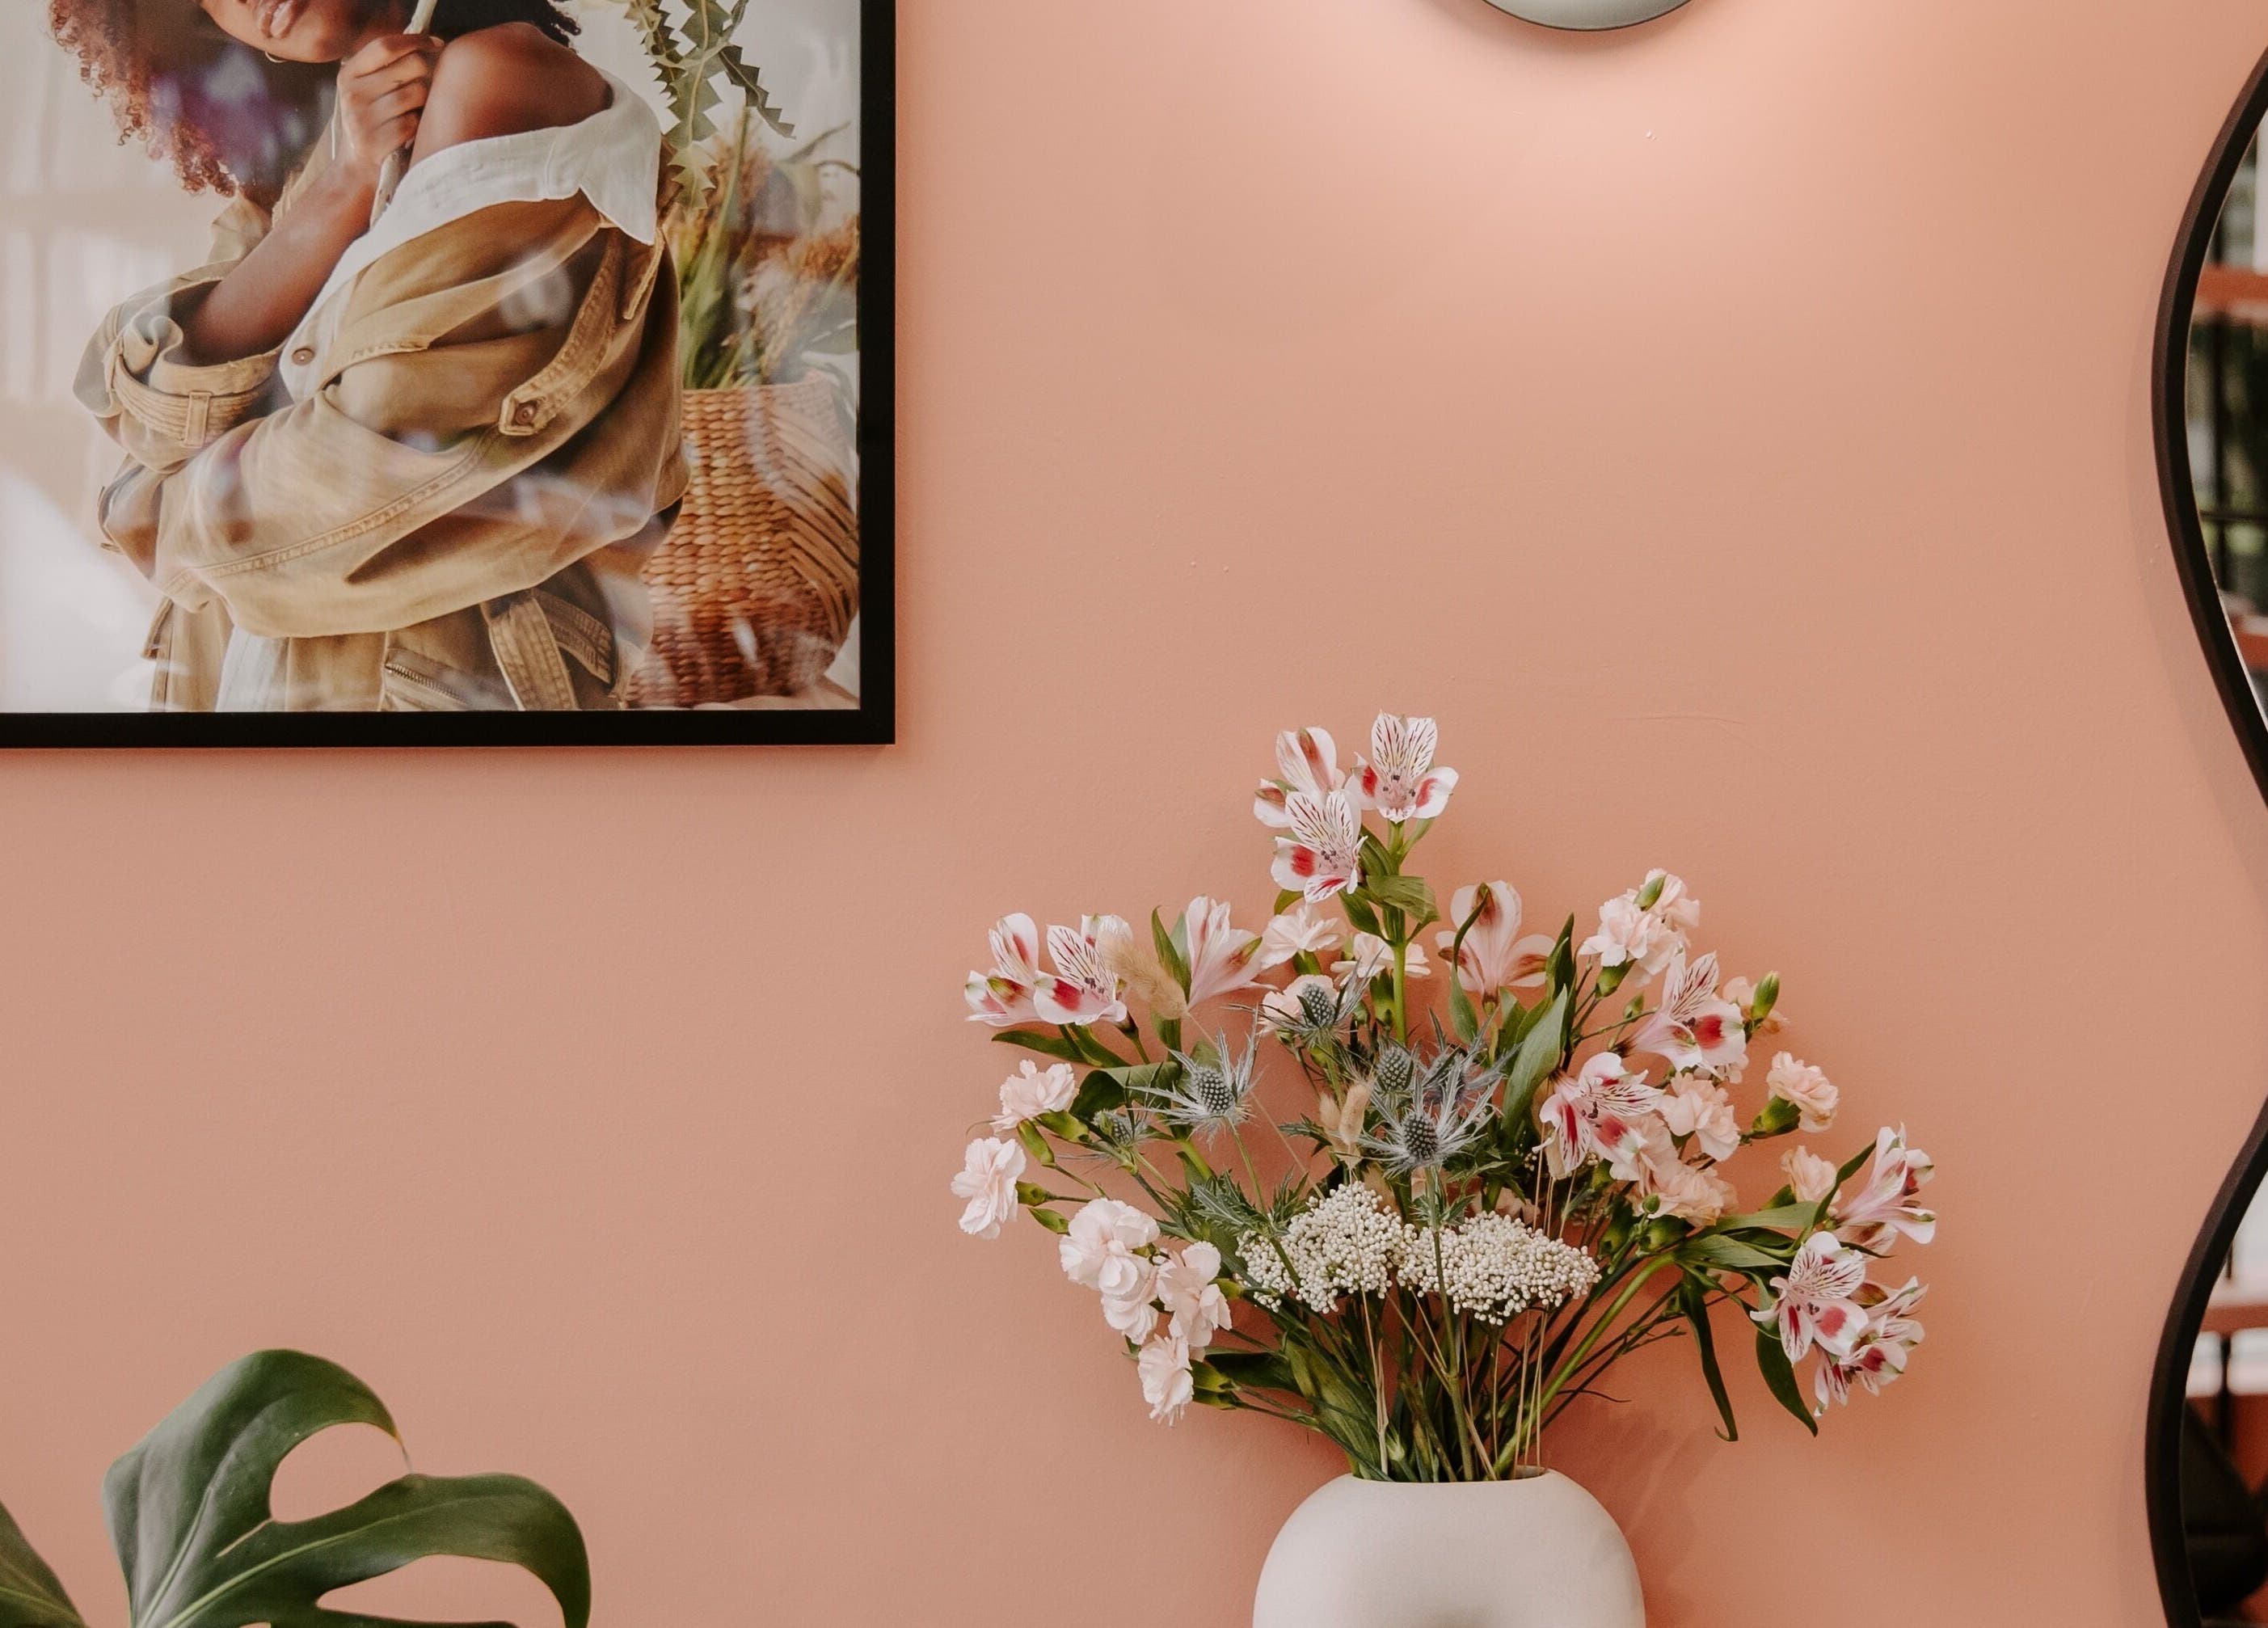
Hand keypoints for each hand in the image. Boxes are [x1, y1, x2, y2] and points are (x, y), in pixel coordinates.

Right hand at [333, 33, 440, 190]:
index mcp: (349, 74)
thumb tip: (427, 43)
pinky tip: (407, 135)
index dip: (416, 41)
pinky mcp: (374, 142)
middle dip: (426, 75)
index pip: (386, 46)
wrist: (357, 170)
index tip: (436, 43)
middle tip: (422, 89)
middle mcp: (352, 93)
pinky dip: (417, 128)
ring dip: (422, 105)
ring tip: (409, 115)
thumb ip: (388, 68)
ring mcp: (361, 118)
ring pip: (417, 93)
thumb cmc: (374, 124)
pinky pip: (414, 123)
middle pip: (411, 66)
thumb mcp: (368, 91)